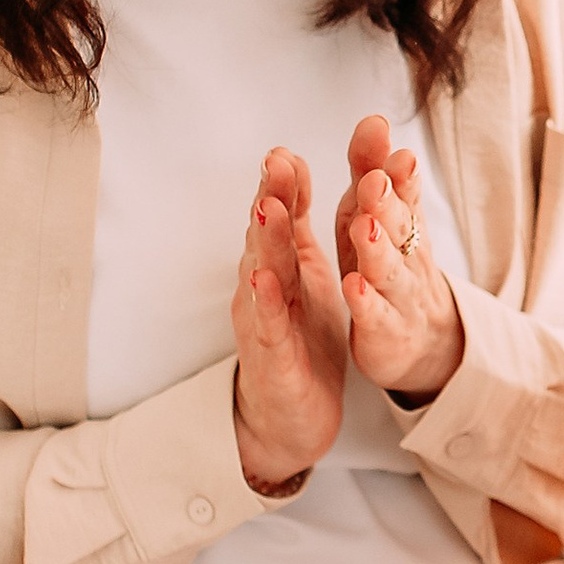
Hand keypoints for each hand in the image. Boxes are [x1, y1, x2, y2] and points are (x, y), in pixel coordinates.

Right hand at [230, 147, 347, 492]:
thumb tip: (288, 161)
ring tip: (268, 209)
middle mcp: (262, 287)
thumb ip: (294, 219)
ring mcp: (262, 323)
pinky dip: (265, 304)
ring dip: (264, 242)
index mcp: (277, 264)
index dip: (281, 184)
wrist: (292, 414)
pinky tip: (264, 282)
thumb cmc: (297, 335)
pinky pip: (268, 328)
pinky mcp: (272, 359)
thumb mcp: (301, 270)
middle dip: (269, 199)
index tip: (284, 150)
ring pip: (263, 276)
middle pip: (265, 237)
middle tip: (275, 164)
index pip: (277, 217)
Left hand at [336, 110, 463, 402]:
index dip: (401, 176)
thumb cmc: (389, 264)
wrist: (423, 337)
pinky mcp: (384, 331)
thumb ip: (372, 170)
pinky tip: (353, 286)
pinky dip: (365, 302)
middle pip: (399, 228)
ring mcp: (397, 295)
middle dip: (387, 203)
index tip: (396, 154)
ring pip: (389, 271)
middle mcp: (406, 256)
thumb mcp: (376, 215)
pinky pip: (375, 316)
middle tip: (375, 180)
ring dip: (376, 248)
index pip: (406, 195)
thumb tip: (374, 119)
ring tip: (363, 225)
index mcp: (402, 224)